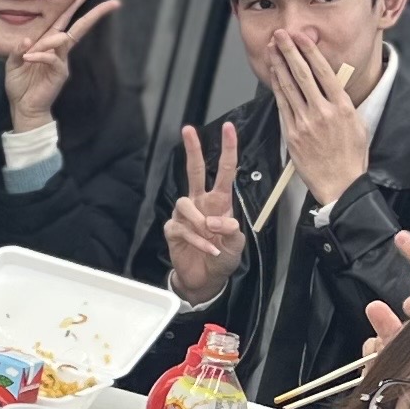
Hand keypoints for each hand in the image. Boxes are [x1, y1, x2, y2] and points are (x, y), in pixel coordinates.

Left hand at [1, 0, 118, 134]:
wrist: (23, 107)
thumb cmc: (20, 85)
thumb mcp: (13, 64)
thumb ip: (18, 50)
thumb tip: (27, 40)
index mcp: (47, 44)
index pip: (64, 21)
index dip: (74, 7)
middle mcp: (58, 51)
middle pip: (79, 28)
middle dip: (94, 14)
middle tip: (112, 3)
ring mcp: (61, 62)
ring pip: (62, 41)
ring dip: (46, 42)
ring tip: (27, 55)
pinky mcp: (60, 73)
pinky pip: (53, 58)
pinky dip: (40, 56)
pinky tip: (28, 58)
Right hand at [161, 122, 245, 304]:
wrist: (206, 279)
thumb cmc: (222, 257)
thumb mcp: (236, 243)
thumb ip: (230, 228)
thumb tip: (214, 220)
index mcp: (219, 202)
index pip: (224, 171)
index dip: (227, 150)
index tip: (227, 129)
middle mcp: (200, 203)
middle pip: (194, 171)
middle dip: (192, 150)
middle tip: (188, 129)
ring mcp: (184, 216)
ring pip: (185, 203)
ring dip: (200, 221)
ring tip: (210, 236)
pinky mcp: (173, 230)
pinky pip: (182, 228)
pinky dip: (198, 241)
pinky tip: (208, 249)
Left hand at [269, 26, 371, 205]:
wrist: (340, 184)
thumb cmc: (351, 156)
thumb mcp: (358, 124)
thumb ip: (344, 102)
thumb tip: (334, 83)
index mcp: (343, 108)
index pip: (324, 72)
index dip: (310, 52)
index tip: (302, 37)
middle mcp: (322, 113)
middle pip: (303, 75)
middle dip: (290, 52)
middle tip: (281, 34)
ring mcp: (305, 124)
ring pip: (289, 88)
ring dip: (280, 66)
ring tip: (273, 49)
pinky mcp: (292, 135)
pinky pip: (282, 106)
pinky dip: (277, 88)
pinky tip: (274, 75)